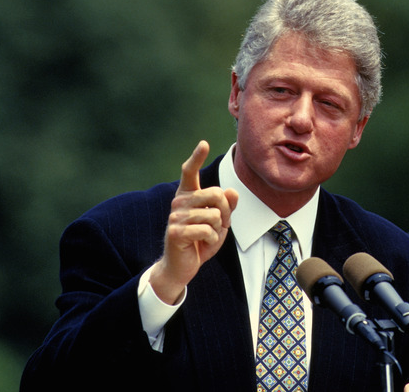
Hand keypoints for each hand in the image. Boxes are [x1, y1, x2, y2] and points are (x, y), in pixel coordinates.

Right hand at [150, 140, 238, 303]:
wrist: (182, 266)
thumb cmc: (200, 241)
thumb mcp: (219, 222)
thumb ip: (227, 206)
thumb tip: (233, 191)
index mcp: (188, 195)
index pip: (190, 172)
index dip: (197, 157)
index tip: (203, 143)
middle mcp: (179, 201)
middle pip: (216, 195)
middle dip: (225, 213)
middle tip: (218, 226)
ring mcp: (175, 216)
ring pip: (214, 215)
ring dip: (218, 230)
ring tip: (207, 237)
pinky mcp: (176, 232)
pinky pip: (207, 230)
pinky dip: (212, 241)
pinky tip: (202, 245)